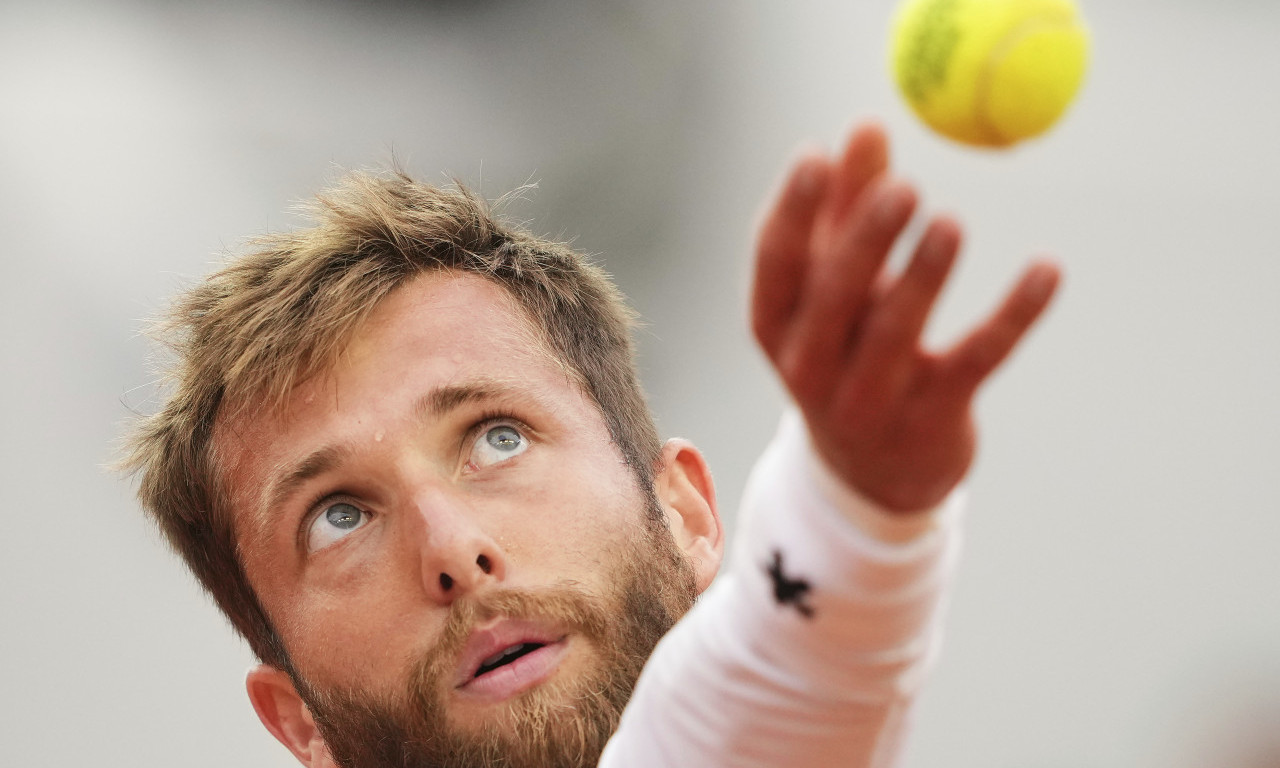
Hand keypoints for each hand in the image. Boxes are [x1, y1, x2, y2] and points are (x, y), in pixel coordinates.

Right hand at [752, 122, 1060, 513]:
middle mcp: (810, 369)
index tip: (816, 153)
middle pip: (833, 299)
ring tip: (952, 223)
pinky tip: (1047, 269)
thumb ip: (847, 207)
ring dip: (924, 277)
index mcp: (777, 327)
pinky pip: (976, 360)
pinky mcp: (932, 419)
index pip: (775, 264)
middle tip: (904, 188)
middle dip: (865, 241)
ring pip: (896, 334)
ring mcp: (868, 402)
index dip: (792, 211)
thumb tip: (866, 125)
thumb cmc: (850, 348)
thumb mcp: (838, 285)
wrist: (875, 472)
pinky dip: (1013, 314)